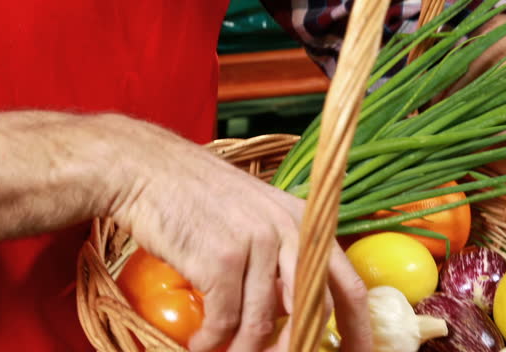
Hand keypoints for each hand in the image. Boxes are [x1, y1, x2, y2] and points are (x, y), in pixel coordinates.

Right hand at [102, 115, 372, 351]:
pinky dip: (210, 342)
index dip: (356, 328)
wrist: (148, 171)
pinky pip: (225, 321)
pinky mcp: (222, 260)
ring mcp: (256, 244)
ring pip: (263, 324)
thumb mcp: (252, 216)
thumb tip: (290, 307)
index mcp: (302, 221)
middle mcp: (287, 230)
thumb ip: (278, 257)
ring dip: (242, 350)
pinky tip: (198, 345)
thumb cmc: (196, 197)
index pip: (347, 283)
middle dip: (294, 348)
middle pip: (310, 311)